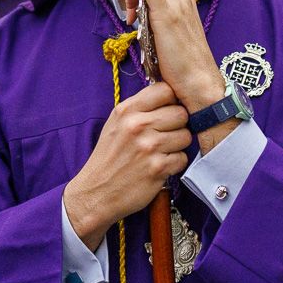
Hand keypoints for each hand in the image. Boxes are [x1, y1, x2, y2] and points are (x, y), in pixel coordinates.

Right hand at [63, 81, 190, 249]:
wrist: (96, 193)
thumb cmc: (108, 157)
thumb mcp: (115, 124)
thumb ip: (139, 109)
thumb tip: (170, 95)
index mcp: (126, 111)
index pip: (165, 90)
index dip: (172, 100)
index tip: (167, 111)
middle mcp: (137, 126)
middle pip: (181, 113)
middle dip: (178, 125)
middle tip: (166, 135)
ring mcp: (149, 147)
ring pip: (185, 136)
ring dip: (178, 145)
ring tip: (162, 152)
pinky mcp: (158, 168)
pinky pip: (183, 158)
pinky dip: (175, 164)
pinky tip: (161, 166)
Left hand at [124, 0, 228, 111]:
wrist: (199, 85)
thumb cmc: (184, 71)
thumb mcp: (172, 42)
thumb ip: (161, 29)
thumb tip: (144, 27)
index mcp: (184, 4)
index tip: (135, 15)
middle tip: (132, 14)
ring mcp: (177, 4)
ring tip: (133, 17)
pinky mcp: (168, 14)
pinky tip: (133, 17)